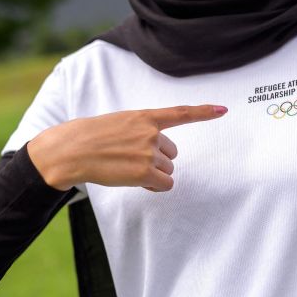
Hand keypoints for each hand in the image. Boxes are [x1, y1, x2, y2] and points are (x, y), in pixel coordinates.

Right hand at [27, 104, 227, 192]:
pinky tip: (134, 180)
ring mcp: (149, 152)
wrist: (73, 149)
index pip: (181, 113)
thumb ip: (141, 132)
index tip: (223, 110)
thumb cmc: (92, 137)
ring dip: (152, 174)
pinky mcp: (145, 172)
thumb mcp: (120, 124)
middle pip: (171, 154)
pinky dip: (153, 186)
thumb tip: (158, 155)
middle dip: (156, 160)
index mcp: (145, 117)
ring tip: (126, 168)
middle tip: (130, 159)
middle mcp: (151, 133)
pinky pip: (164, 185)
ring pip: (167, 171)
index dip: (204, 112)